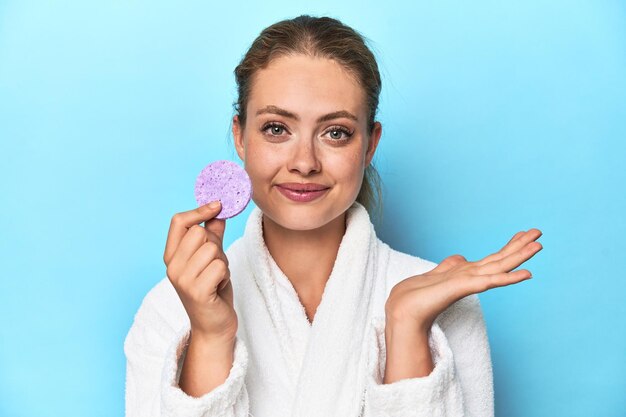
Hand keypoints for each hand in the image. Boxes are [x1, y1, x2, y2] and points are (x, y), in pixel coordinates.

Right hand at [163, 201, 237, 342]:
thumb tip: (218, 208)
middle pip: (200, 233)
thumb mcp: (210, 259)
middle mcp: (172, 266)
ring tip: (217, 278)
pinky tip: (219, 287)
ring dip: (223, 263)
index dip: (199, 210)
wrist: (213, 327)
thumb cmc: (213, 290)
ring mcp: (182, 279)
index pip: (178, 221)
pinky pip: (220, 266)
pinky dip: (225, 275)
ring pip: (212, 249)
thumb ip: (212, 234)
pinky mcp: (196, 291)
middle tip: (216, 264)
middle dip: (216, 245)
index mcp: (171, 256)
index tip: (218, 205)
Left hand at [385, 229, 542, 332]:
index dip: (508, 245)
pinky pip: (490, 281)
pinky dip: (508, 278)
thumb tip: (461, 258)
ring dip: (519, 257)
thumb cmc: (416, 296)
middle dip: (519, 246)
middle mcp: (471, 278)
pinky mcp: (463, 288)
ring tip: (538, 245)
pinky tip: (524, 274)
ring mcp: (469, 283)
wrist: (403, 311)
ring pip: (499, 267)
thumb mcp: (435, 274)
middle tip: (539, 233)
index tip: (523, 233)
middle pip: (500, 259)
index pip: (492, 258)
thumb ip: (451, 266)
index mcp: (466, 273)